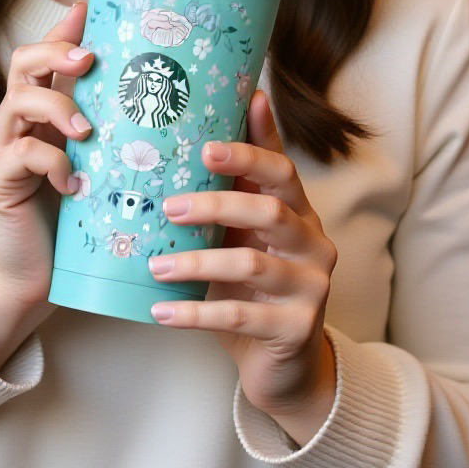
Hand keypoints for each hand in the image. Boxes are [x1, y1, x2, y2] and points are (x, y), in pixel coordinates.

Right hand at [0, 2, 93, 368]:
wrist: (32, 279)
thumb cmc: (75, 224)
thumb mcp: (104, 173)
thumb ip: (121, 140)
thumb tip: (171, 110)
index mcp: (43, 114)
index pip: (46, 57)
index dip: (62, 30)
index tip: (89, 9)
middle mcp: (17, 123)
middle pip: (23, 64)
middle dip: (55, 51)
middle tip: (88, 59)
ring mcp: (1, 150)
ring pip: (17, 102)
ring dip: (58, 106)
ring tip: (86, 130)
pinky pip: (20, 154)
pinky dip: (52, 162)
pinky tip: (74, 184)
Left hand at [146, 90, 338, 445]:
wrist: (283, 362)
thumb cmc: (254, 286)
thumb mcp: (248, 232)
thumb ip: (240, 184)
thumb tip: (240, 105)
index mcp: (299, 211)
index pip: (281, 171)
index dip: (248, 154)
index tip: (207, 148)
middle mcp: (313, 242)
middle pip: (269, 209)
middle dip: (215, 204)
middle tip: (168, 207)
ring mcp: (311, 286)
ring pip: (252, 263)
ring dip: (196, 262)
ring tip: (155, 265)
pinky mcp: (296, 327)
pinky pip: (241, 314)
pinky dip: (195, 313)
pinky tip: (160, 312)